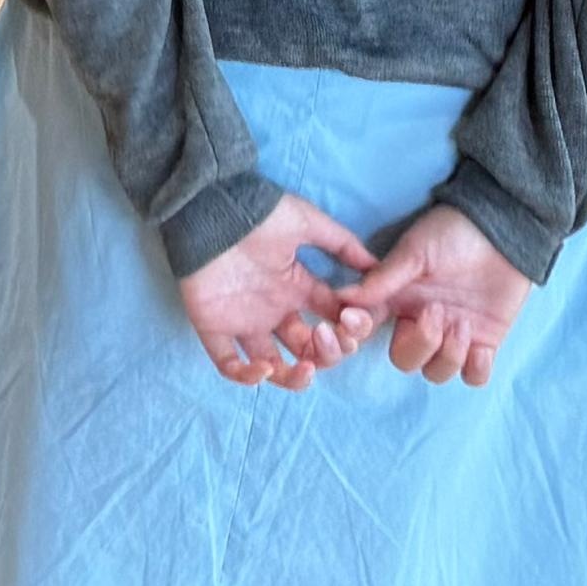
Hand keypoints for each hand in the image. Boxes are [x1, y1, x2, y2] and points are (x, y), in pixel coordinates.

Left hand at [175, 193, 379, 387]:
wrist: (210, 208)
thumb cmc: (257, 213)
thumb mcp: (306, 222)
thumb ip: (342, 243)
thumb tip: (376, 266)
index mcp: (297, 288)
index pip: (333, 322)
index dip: (349, 329)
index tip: (353, 319)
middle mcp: (274, 310)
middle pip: (310, 350)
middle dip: (329, 352)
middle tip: (327, 335)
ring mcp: (245, 321)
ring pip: (274, 366)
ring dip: (294, 377)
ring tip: (306, 368)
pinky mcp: (214, 326)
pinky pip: (229, 364)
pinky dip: (247, 376)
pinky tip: (263, 368)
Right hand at [356, 202, 534, 387]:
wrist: (500, 230)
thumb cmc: (451, 234)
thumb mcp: (414, 252)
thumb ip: (382, 279)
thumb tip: (342, 297)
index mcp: (398, 301)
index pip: (367, 329)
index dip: (358, 334)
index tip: (358, 323)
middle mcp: (421, 323)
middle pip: (405, 361)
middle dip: (420, 344)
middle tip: (436, 312)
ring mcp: (453, 337)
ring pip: (437, 373)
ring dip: (447, 355)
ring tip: (463, 323)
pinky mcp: (485, 343)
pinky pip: (474, 377)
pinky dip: (475, 370)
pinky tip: (480, 347)